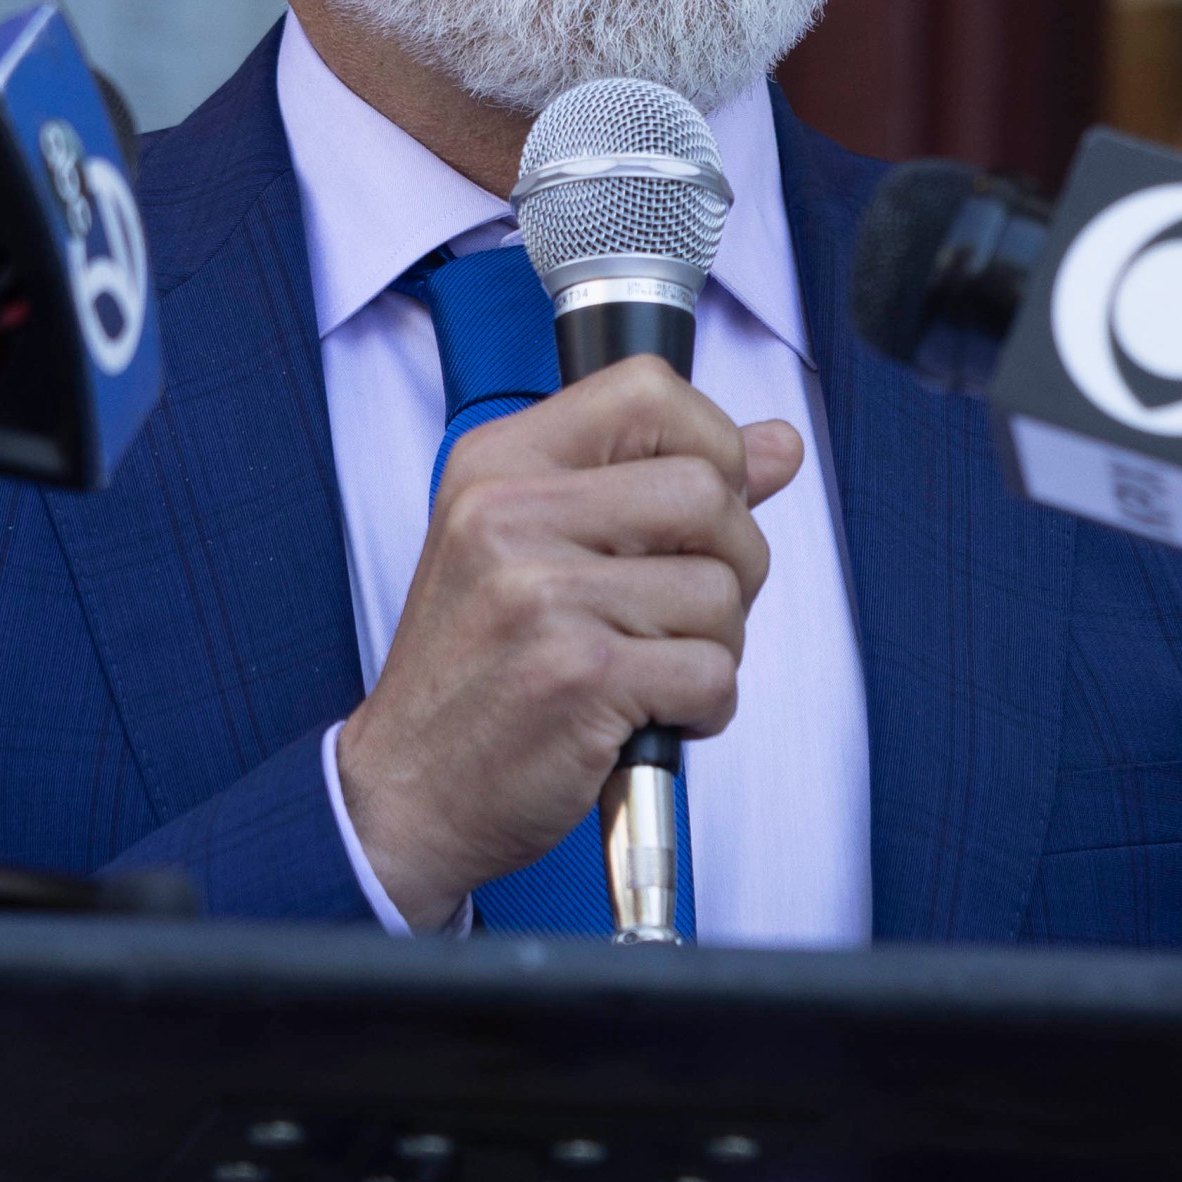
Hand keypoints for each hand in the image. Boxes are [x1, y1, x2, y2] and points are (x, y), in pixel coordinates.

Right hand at [337, 357, 798, 929]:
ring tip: (648, 671)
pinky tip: (647, 717)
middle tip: (683, 610)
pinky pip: (714, 673)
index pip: (647, 389)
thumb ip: (654, 483)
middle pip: (708, 491)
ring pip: (722, 590)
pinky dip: (704, 710)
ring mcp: (541, 595)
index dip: (709, 444)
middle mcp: (508, 515)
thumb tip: (778, 445)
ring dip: (715, 647)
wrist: (404, 792)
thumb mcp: (534, 547)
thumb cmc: (476, 672)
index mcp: (498, 465)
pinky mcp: (579, 676)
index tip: (699, 507)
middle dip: (734, 561)